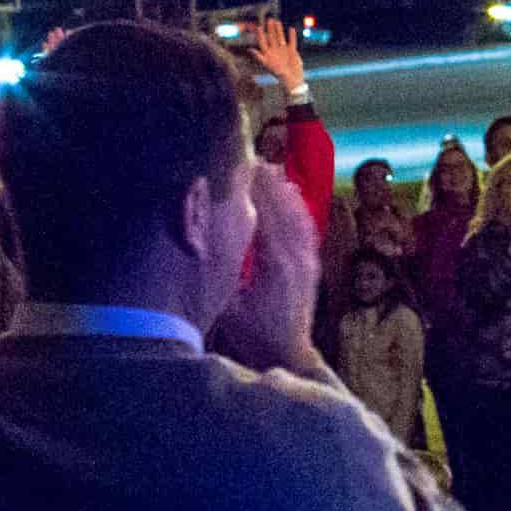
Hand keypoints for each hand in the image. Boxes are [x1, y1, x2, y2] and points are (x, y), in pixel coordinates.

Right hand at [209, 160, 324, 376]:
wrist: (286, 352)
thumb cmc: (252, 333)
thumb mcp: (226, 305)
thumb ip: (218, 273)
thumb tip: (199, 243)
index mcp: (274, 264)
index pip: (263, 216)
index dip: (250, 191)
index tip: (237, 168)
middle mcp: (295, 257)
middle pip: (281, 210)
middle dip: (266, 183)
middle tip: (249, 159)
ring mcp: (307, 260)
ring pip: (297, 216)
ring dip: (283, 191)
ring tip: (269, 168)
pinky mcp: (311, 265)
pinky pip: (307, 228)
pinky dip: (298, 207)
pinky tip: (291, 194)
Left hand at [251, 14, 308, 97]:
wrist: (292, 79)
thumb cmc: (279, 74)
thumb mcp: (267, 65)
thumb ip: (259, 57)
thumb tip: (250, 49)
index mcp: (268, 54)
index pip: (263, 42)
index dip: (260, 34)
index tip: (259, 27)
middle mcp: (275, 50)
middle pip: (271, 37)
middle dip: (270, 28)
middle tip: (269, 20)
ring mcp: (283, 50)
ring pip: (280, 37)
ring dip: (279, 30)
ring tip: (277, 21)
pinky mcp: (292, 51)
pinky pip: (292, 41)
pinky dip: (292, 36)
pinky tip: (291, 29)